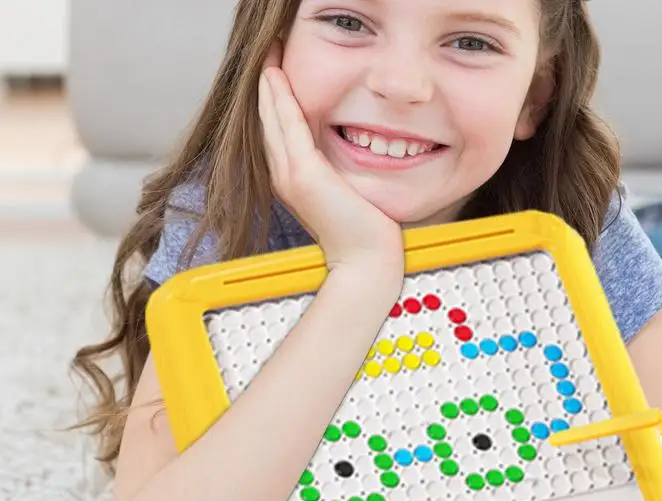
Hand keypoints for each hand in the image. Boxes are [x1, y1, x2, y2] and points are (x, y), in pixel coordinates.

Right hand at [259, 41, 403, 274]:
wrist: (366, 261)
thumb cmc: (364, 232)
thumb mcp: (347, 194)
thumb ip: (337, 171)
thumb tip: (350, 149)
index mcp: (293, 181)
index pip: (278, 131)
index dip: (274, 99)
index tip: (277, 69)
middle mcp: (284, 177)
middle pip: (267, 120)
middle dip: (267, 84)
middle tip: (269, 50)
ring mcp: (290, 176)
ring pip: (272, 118)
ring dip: (268, 83)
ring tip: (269, 53)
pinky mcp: (304, 175)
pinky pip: (288, 126)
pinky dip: (281, 98)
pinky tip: (276, 75)